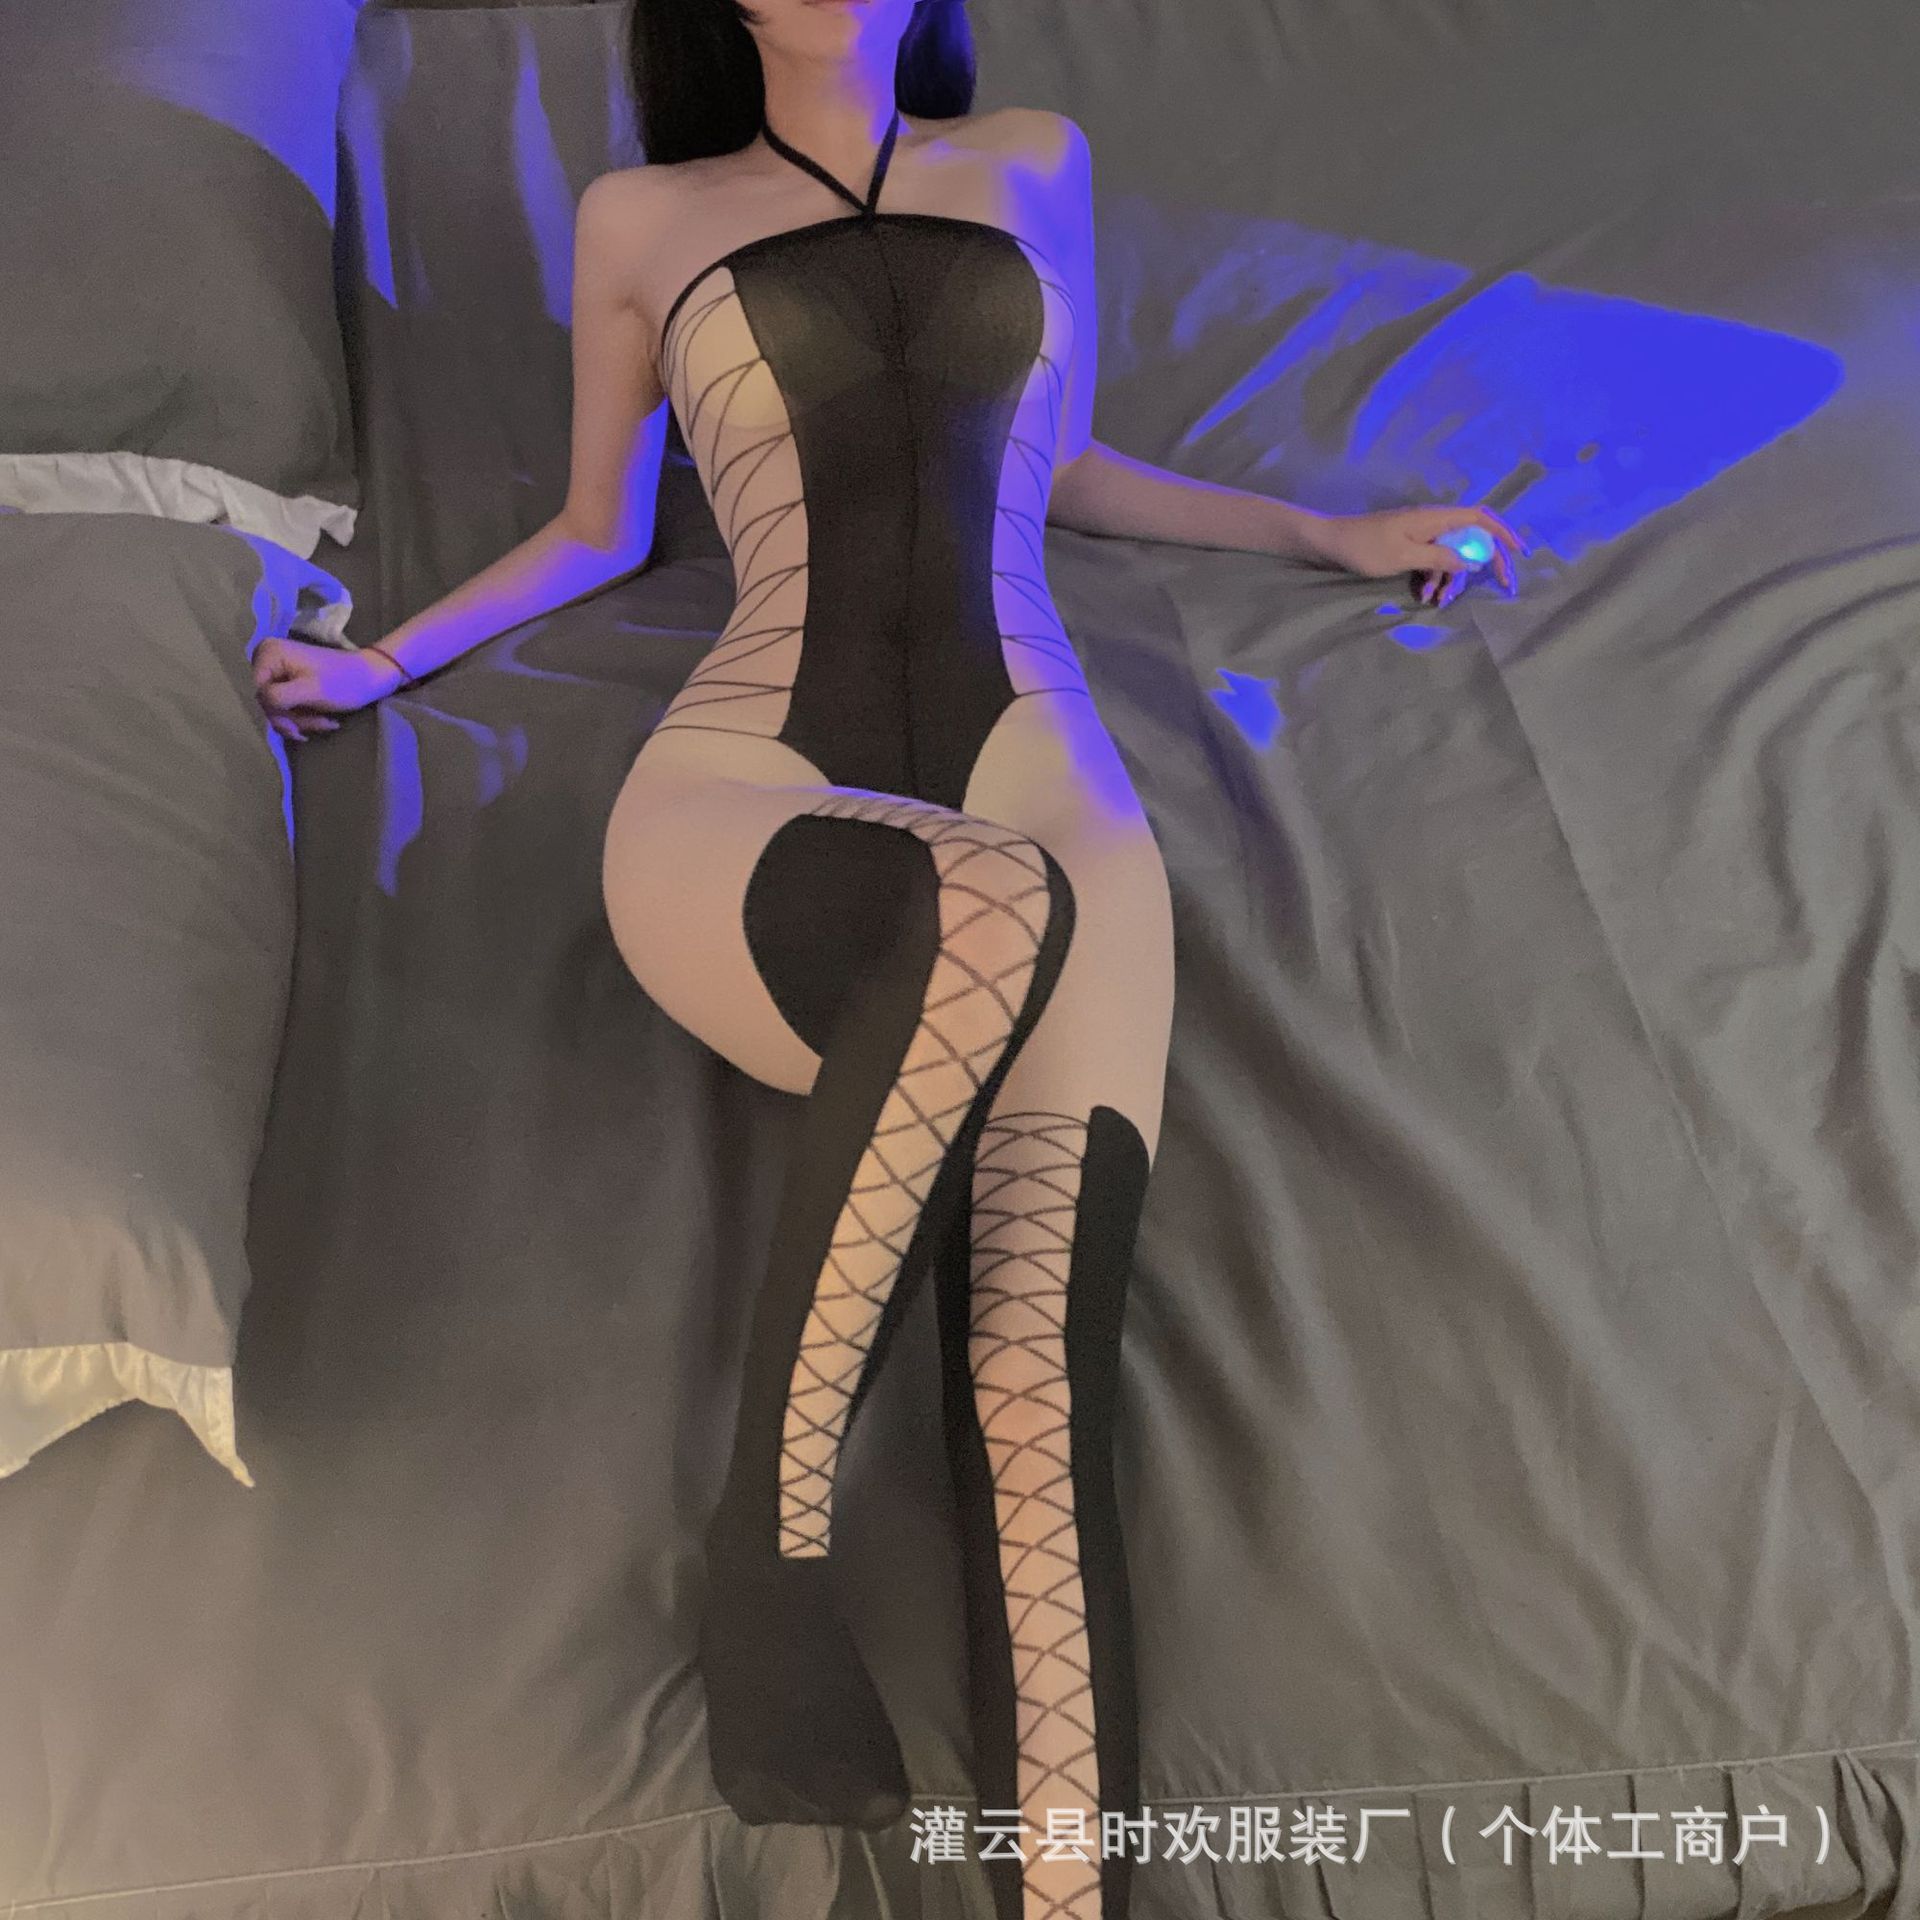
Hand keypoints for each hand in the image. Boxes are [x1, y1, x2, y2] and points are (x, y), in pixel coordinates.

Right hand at [252, 637, 404, 742]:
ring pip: (278, 707)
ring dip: (302, 720)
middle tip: (321, 723)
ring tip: (326, 722)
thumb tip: (260, 702)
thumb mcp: (310, 690)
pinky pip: (288, 705)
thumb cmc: (345, 682)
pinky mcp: (289, 680)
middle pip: (267, 701)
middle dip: (293, 718)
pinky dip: (305, 717)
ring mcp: (279, 669)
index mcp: (269, 653)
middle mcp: (267, 657)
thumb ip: (279, 696)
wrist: (372, 677)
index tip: (299, 727)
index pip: (258, 693)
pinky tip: (325, 720)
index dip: (277, 712)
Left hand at [1310, 504, 1526, 607]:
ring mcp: (1422, 535)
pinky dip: (1433, 578)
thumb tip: (1471, 561)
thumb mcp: (1405, 556)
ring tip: (1438, 601)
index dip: (1504, 533)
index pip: (1480, 518)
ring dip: (1451, 579)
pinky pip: (1433, 561)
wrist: (1332, 543)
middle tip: (1500, 586)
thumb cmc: (1365, 547)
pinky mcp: (1411, 546)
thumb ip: (1440, 558)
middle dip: (1485, 563)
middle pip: (1472, 539)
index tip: (1520, 553)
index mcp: (1435, 518)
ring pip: (1452, 556)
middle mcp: (1433, 523)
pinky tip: (1424, 596)